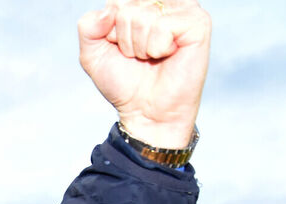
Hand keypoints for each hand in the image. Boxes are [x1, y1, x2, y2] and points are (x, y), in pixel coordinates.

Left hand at [78, 0, 210, 147]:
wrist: (145, 111)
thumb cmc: (124, 82)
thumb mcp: (92, 55)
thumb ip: (87, 26)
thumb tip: (110, 8)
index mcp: (141, 4)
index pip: (114, 3)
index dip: (110, 33)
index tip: (122, 50)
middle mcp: (163, 2)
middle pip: (127, 9)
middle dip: (125, 40)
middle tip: (140, 56)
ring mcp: (183, 9)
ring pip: (143, 16)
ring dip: (141, 46)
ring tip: (152, 57)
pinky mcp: (198, 22)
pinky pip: (163, 25)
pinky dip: (157, 47)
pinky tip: (167, 55)